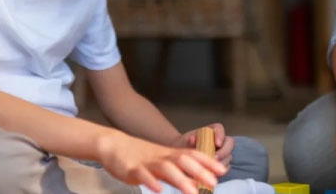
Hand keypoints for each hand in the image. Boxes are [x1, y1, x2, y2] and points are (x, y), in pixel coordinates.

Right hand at [98, 130, 226, 193]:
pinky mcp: (132, 169)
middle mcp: (161, 156)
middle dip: (199, 171)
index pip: (192, 154)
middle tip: (213, 183)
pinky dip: (151, 181)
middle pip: (183, 160)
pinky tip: (158, 190)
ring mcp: (147, 162)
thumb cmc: (140, 155)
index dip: (208, 161)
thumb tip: (198, 181)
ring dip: (181, 180)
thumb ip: (179, 171)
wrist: (113, 145)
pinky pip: (142, 175)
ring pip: (166, 168)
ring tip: (193, 192)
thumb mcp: (162, 161)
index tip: (222, 170)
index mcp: (169, 154)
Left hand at [173, 123, 234, 171]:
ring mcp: (222, 152)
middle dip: (224, 151)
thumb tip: (192, 139)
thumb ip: (190, 140)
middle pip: (230, 143)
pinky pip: (226, 167)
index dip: (220, 135)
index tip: (217, 143)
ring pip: (228, 157)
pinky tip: (212, 174)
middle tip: (215, 158)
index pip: (219, 129)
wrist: (182, 156)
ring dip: (222, 163)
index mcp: (212, 130)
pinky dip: (220, 171)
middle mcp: (220, 141)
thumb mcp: (185, 141)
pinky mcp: (222, 163)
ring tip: (212, 168)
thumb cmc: (185, 146)